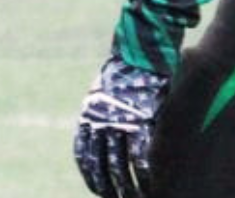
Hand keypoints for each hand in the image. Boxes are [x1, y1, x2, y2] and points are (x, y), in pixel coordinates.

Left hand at [74, 56, 168, 197]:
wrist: (140, 50)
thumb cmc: (125, 69)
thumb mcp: (102, 91)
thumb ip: (100, 113)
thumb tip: (100, 132)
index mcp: (89, 117)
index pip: (85, 157)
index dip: (92, 178)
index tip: (100, 191)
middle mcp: (101, 123)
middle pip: (102, 166)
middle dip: (110, 188)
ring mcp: (121, 123)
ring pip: (121, 166)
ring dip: (128, 187)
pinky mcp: (142, 120)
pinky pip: (141, 156)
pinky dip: (145, 174)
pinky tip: (150, 185)